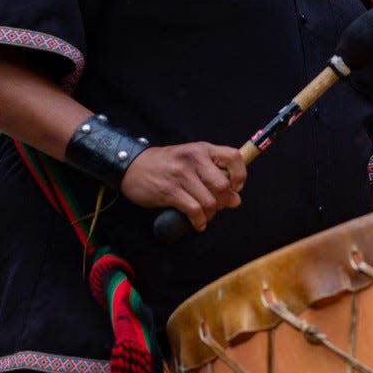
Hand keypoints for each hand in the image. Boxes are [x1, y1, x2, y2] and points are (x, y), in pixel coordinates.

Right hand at [121, 143, 246, 231]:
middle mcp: (193, 159)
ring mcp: (181, 175)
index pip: (233, 157)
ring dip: (211, 214)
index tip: (235, 187)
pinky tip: (197, 223)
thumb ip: (213, 174)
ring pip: (210, 202)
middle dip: (224, 201)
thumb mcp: (190, 160)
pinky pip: (194, 211)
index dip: (240, 175)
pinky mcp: (170, 191)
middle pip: (223, 185)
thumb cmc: (165, 165)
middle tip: (217, 206)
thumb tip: (235, 199)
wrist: (132, 166)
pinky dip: (199, 221)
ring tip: (205, 216)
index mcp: (202, 149)